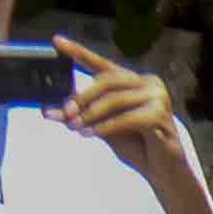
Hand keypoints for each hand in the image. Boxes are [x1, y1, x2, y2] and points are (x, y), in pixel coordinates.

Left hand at [46, 34, 191, 180]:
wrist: (162, 171)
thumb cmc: (137, 146)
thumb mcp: (102, 127)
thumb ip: (80, 116)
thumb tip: (49, 112)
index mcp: (133, 81)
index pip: (102, 64)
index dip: (79, 52)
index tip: (57, 42)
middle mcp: (148, 84)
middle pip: (107, 80)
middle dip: (82, 97)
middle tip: (66, 112)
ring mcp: (158, 98)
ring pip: (115, 99)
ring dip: (91, 114)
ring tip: (77, 127)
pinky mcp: (161, 116)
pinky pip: (127, 118)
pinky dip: (106, 126)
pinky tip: (93, 134)